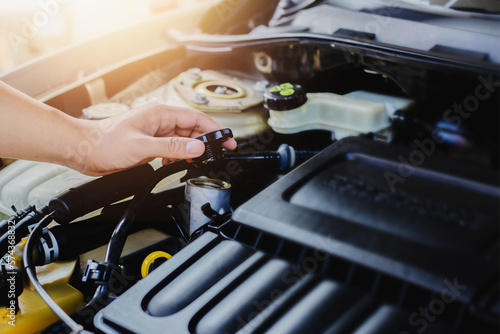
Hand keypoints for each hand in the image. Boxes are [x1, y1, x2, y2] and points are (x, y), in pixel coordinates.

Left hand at [72, 103, 236, 175]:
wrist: (84, 150)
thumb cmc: (105, 142)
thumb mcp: (142, 146)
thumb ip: (172, 146)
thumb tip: (197, 146)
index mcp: (160, 114)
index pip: (195, 118)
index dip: (214, 128)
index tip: (227, 139)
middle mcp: (159, 121)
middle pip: (192, 128)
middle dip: (206, 140)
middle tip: (219, 153)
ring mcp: (154, 132)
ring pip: (182, 138)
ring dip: (191, 149)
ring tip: (198, 160)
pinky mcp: (149, 142)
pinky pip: (171, 146)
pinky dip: (178, 154)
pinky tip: (175, 162)